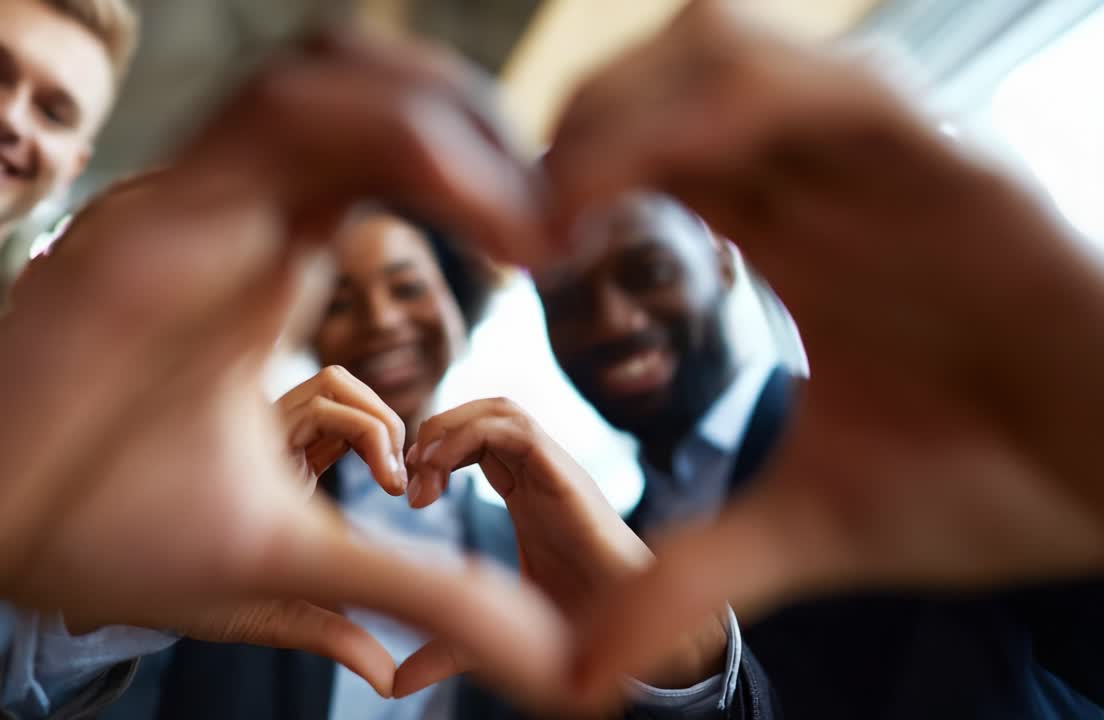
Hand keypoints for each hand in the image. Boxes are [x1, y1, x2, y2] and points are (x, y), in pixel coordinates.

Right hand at [0, 29, 568, 704]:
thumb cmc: (94, 524)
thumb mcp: (284, 559)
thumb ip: (405, 589)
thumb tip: (523, 663)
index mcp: (264, 264)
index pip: (384, 158)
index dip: (485, 177)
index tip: (558, 244)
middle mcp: (230, 216)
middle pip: (371, 89)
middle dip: (483, 129)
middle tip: (560, 217)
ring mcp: (189, 205)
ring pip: (330, 78)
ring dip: (448, 123)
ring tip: (533, 224)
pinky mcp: (149, 220)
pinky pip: (274, 121)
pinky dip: (386, 134)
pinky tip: (472, 206)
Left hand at [392, 399, 725, 703]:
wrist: (623, 635)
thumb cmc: (572, 628)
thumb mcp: (490, 630)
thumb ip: (446, 646)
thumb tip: (397, 683)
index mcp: (526, 493)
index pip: (477, 441)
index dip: (437, 452)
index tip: (411, 495)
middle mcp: (540, 473)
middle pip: (486, 412)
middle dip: (439, 430)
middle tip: (411, 475)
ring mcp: (553, 470)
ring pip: (499, 408)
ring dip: (450, 426)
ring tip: (423, 467)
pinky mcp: (563, 475)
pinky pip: (516, 427)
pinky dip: (469, 434)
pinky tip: (441, 471)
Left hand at [544, 0, 1103, 699]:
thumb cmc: (986, 488)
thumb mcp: (809, 528)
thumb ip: (693, 575)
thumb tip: (585, 674)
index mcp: (791, 235)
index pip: (652, 152)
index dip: (569, 175)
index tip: (518, 244)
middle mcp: (826, 179)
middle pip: (667, 78)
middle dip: (578, 122)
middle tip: (522, 210)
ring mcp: (884, 159)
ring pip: (723, 52)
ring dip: (628, 106)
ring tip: (569, 198)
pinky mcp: (951, 161)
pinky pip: (823, 88)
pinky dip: (720, 111)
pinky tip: (651, 179)